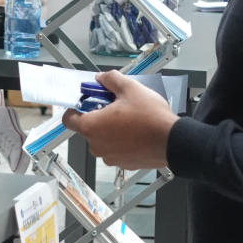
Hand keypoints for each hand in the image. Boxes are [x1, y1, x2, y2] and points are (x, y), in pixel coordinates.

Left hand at [63, 70, 177, 169]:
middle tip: (115, 104)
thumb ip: (110, 79)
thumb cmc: (149, 116)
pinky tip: (137, 130)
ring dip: (111, 128)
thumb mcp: (129, 88)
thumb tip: (100, 78)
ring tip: (130, 117)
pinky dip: (122, 140)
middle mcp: (97, 146)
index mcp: (92, 127)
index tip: (88, 100)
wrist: (173, 142)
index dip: (76, 107)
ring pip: (103, 138)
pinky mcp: (124, 164)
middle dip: (99, 115)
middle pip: (88, 127)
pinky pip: (116, 148)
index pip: (69, 119)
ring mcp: (110, 157)